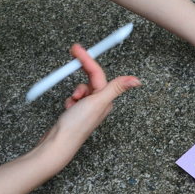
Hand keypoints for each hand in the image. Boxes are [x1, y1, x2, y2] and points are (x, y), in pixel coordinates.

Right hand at [35, 44, 138, 164]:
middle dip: (81, 72)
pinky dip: (68, 101)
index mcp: (106, 100)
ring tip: (72, 103)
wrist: (58, 144)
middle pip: (91, 79)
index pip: (98, 74)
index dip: (88, 59)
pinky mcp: (78, 113)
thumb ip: (115, 89)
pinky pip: (73, 99)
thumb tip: (137, 80)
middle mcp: (100, 104)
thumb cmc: (76, 127)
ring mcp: (88, 108)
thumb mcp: (96, 103)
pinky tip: (68, 110)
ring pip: (81, 89)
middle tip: (73, 52)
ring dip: (74, 92)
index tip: (77, 48)